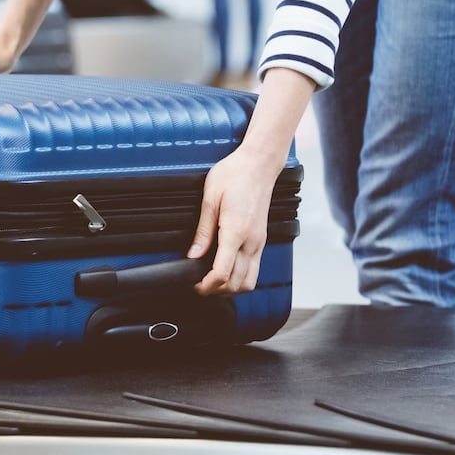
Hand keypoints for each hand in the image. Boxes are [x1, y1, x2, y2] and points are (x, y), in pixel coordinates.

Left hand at [185, 68, 315, 295]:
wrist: (258, 163)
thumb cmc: (234, 174)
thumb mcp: (210, 198)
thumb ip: (202, 231)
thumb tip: (193, 255)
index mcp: (237, 231)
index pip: (223, 273)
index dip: (206, 286)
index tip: (194, 285)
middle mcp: (252, 241)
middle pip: (238, 284)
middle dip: (218, 291)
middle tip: (199, 286)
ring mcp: (259, 242)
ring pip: (250, 281)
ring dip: (231, 288)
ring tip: (212, 281)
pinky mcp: (262, 239)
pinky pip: (254, 269)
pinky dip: (240, 277)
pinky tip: (226, 269)